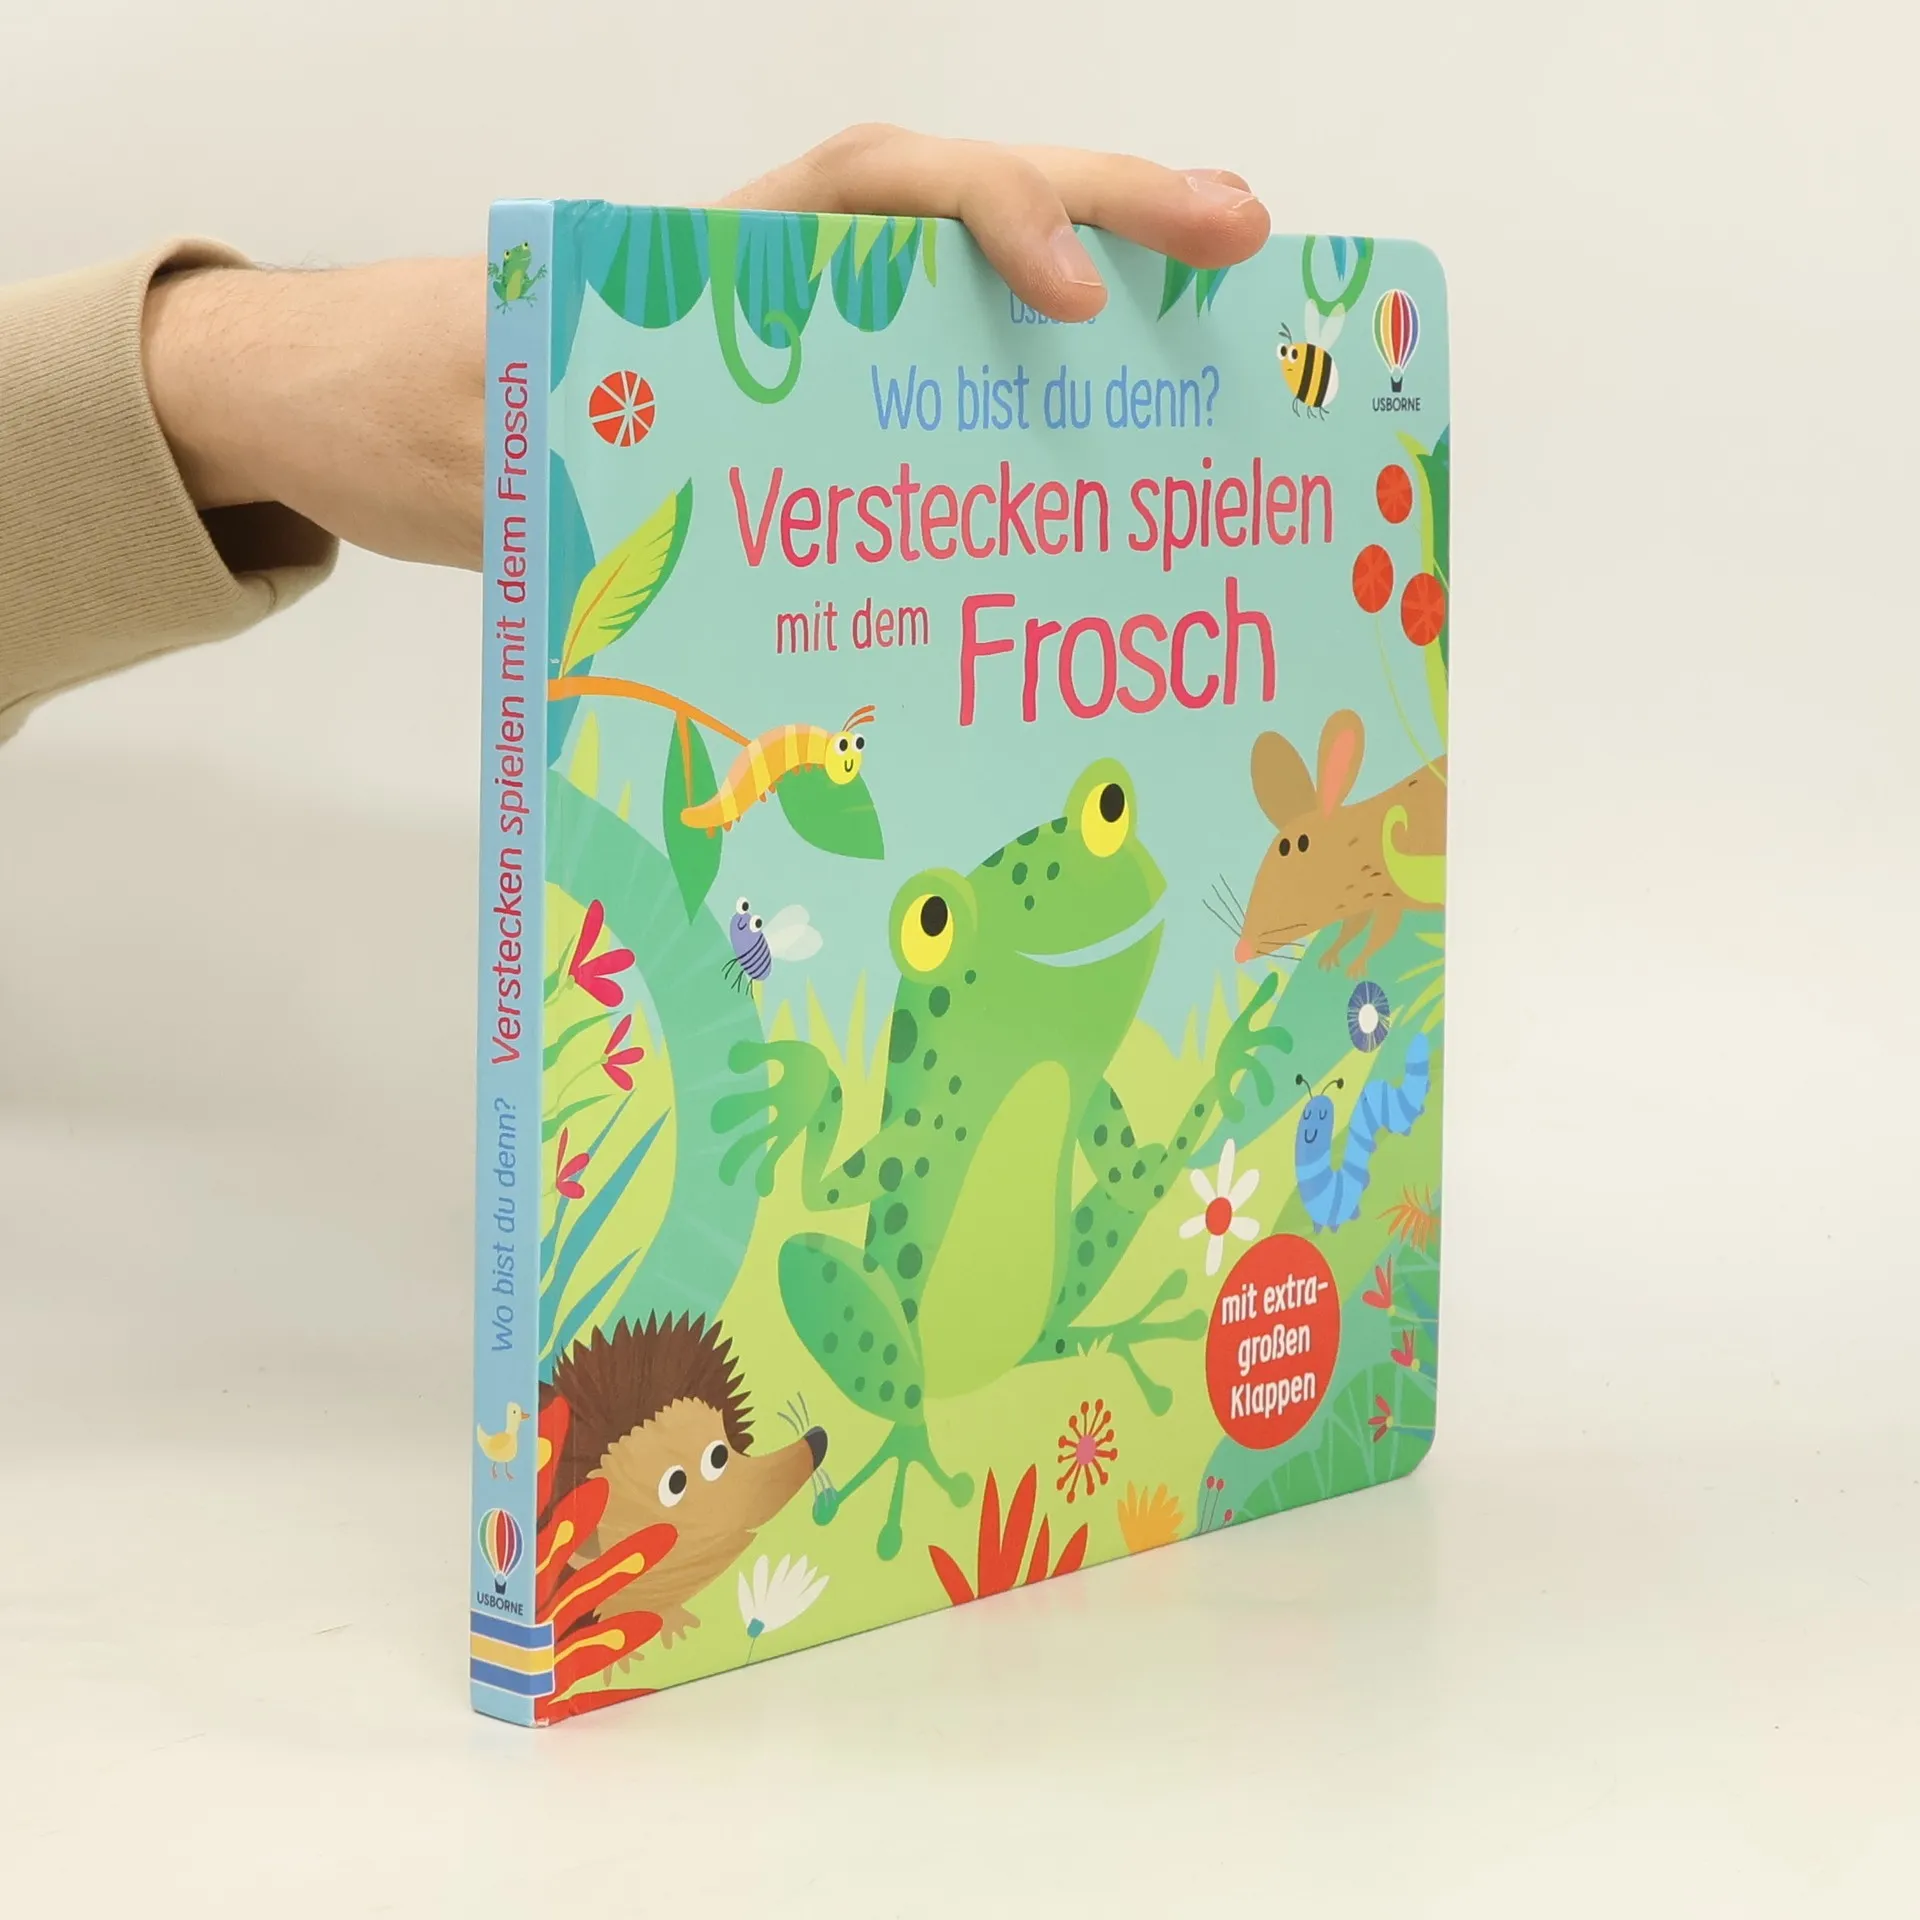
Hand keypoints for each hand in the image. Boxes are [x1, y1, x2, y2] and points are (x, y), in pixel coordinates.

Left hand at [142, 127, 1269, 570]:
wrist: (401, 429)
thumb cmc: (437, 405)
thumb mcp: (478, 410)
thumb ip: (541, 428)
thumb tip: (623, 480)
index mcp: (722, 257)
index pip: (882, 191)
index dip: (990, 217)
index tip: (1071, 298)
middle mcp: (791, 286)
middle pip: (971, 212)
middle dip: (1114, 209)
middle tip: (1244, 235)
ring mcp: (820, 344)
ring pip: (976, 293)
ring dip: (1106, 289)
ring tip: (1228, 303)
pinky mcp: (826, 411)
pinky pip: (946, 387)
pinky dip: (1036, 394)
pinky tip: (1112, 433)